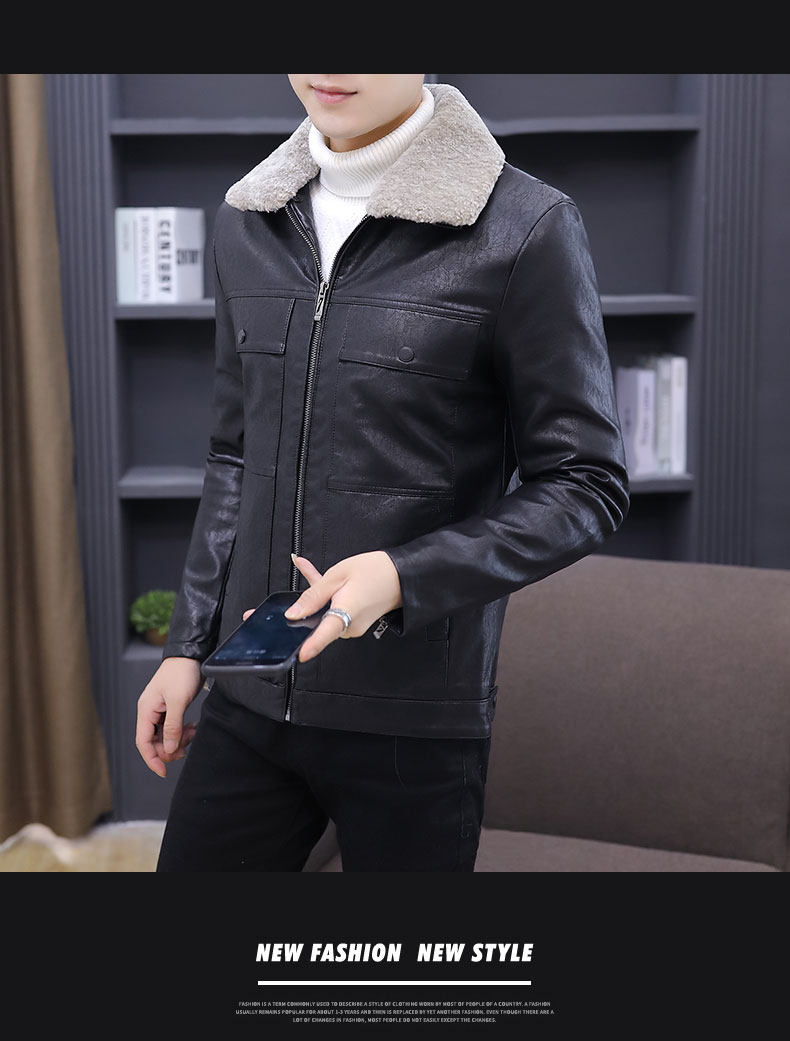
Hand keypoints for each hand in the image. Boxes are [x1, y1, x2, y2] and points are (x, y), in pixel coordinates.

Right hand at [135, 657, 202, 777]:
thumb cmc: (181, 672)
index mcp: (146, 710)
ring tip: (192, 732)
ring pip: (165, 736)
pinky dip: (182, 731)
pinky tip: (192, 727)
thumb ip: (173, 726)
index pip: (143, 742)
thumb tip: (169, 749)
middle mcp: (149, 712)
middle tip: (187, 745)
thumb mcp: (178, 700)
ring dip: (178, 739)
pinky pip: (172, 727)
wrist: (190, 655)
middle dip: (169, 748)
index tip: (163, 772)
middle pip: (154, 742)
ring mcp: (159, 710)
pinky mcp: (170, 708)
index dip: (152, 759)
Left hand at [242, 551, 401, 663]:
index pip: (324, 633)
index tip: (298, 655)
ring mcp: (350, 626)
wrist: (404, 575)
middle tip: (257, 615)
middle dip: (294, 614)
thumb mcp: (339, 575)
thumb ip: (313, 594)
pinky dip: (323, 595)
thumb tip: (293, 614)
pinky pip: (331, 610)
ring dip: (312, 597)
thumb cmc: (375, 571)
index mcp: (347, 613)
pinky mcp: (352, 621)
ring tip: (301, 565)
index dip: (310, 645)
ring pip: (322, 613)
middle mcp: (348, 625)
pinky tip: (307, 568)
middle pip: (315, 623)